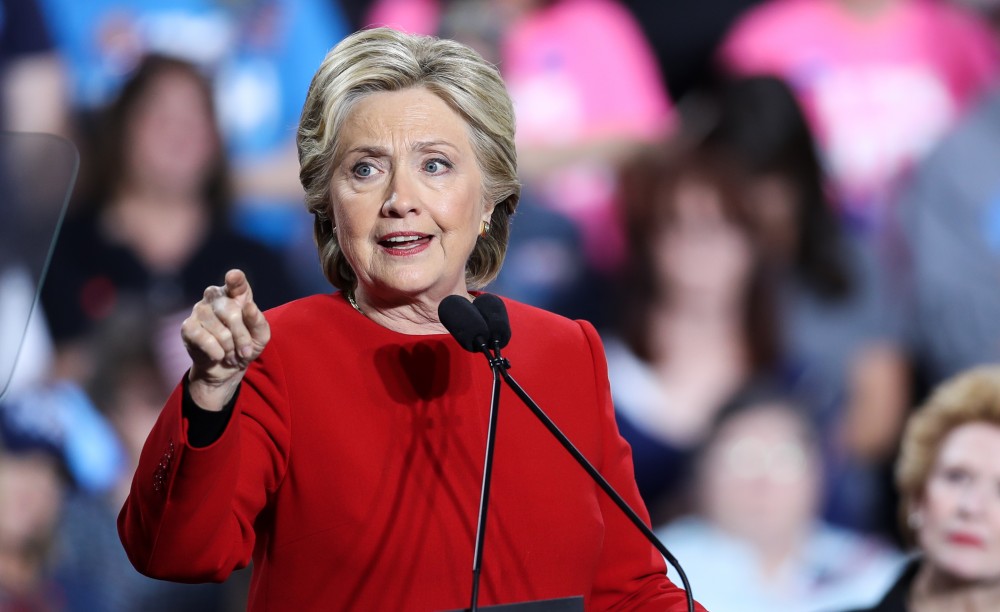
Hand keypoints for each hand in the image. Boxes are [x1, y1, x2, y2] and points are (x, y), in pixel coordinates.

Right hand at [181, 269, 270, 410]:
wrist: (227, 368)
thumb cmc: (246, 346)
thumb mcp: (260, 337)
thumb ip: (258, 322)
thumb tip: (249, 306)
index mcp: (236, 295)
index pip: (236, 282)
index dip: (235, 279)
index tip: (233, 276)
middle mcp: (216, 297)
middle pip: (232, 312)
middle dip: (242, 336)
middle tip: (246, 351)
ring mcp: (200, 309)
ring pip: (218, 328)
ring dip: (229, 347)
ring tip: (231, 353)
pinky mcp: (188, 326)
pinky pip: (202, 337)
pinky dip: (215, 351)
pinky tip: (218, 355)